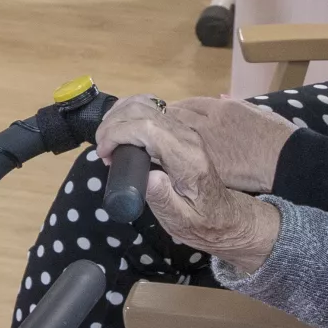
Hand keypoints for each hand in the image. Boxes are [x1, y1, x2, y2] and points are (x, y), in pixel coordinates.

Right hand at [94, 95, 282, 271]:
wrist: (226, 215)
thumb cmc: (203, 223)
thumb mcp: (182, 222)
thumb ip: (164, 200)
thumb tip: (148, 177)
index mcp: (187, 159)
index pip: (147, 128)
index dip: (118, 134)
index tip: (104, 155)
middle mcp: (187, 137)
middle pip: (143, 109)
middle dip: (113, 125)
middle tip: (102, 152)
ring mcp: (184, 130)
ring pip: (145, 103)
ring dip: (118, 116)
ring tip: (107, 143)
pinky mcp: (179, 130)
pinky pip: (150, 109)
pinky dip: (128, 114)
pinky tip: (119, 132)